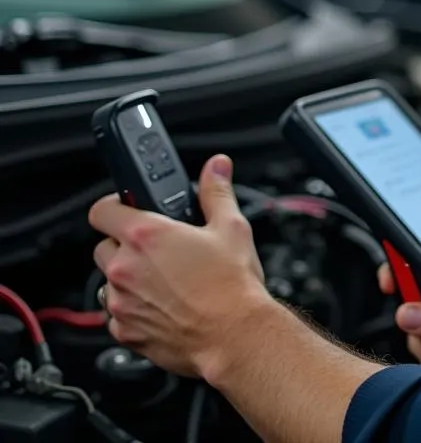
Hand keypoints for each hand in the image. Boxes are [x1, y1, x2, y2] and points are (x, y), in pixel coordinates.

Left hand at [89, 154, 271, 378]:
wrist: (235, 336)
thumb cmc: (232, 285)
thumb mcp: (231, 227)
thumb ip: (216, 191)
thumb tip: (216, 167)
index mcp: (146, 236)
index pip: (102, 209)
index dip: (116, 205)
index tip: (129, 208)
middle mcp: (125, 268)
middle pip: (104, 245)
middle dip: (125, 243)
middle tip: (158, 246)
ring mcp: (121, 302)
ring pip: (110, 281)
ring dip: (129, 277)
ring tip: (166, 279)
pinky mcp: (125, 331)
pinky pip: (118, 313)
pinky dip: (134, 307)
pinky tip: (164, 304)